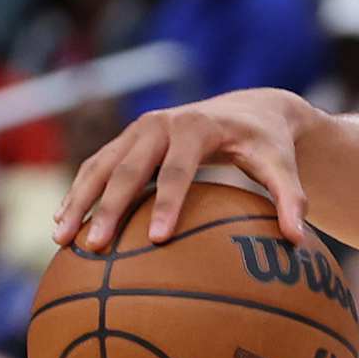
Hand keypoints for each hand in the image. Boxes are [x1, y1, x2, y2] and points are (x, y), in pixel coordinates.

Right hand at [53, 88, 312, 250]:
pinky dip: (77, 193)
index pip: (177, 170)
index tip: (156, 240)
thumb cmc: (267, 144)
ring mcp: (136, 132)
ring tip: (60, 240)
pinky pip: (94, 168)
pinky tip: (62, 225)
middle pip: (127, 170)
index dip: (167, 204)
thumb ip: (291, 199)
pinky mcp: (125, 142)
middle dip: (108, 208)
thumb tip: (297, 240)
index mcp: (194, 128)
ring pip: (99, 167)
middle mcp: (158, 124)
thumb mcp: (282, 166)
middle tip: (95, 248)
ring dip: (78, 201)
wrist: (248, 109)